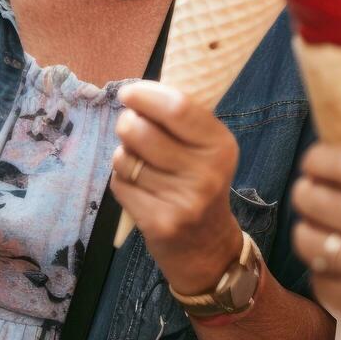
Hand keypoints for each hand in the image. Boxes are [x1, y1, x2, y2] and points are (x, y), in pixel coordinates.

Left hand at [109, 81, 243, 294]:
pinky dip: (121, 181)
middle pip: (142, 131)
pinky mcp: (159, 223)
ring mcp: (183, 201)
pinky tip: (138, 187)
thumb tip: (136, 93)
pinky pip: (120, 185)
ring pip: (125, 159)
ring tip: (138, 163)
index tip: (129, 93)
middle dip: (126, 123)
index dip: (145, 95)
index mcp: (220, 146)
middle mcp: (206, 173)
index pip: (177, 107)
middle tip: (129, 126)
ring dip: (123, 156)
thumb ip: (180, 121)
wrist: (207, 246)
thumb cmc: (200, 183)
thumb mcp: (207, 149)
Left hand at [290, 144, 340, 339]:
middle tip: (306, 195)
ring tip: (316, 233)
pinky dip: (323, 273)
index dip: (319, 159)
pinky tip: (340, 271)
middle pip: (321, 200)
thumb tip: (335, 165)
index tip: (312, 163)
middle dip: (305, 194)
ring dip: (306, 234)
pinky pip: (320, 280)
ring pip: (311, 241)